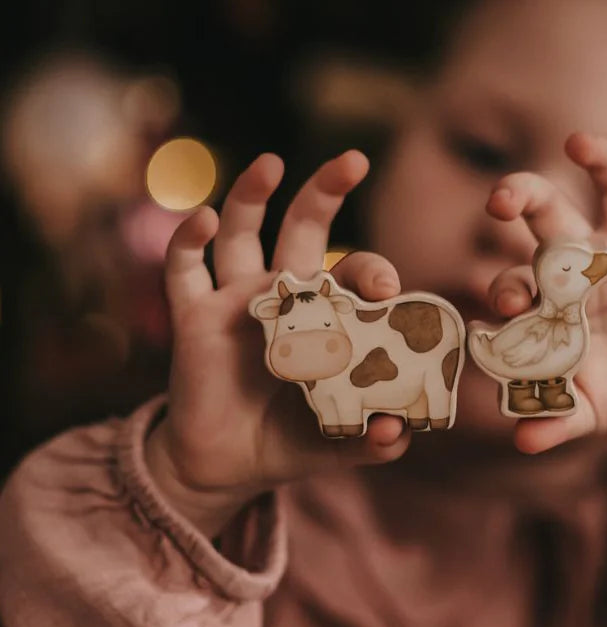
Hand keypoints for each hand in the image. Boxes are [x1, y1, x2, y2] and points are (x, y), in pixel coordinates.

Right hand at [146, 151, 410, 534]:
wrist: (225, 464)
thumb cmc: (288, 440)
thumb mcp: (336, 444)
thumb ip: (371, 442)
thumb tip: (400, 434)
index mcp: (325, 314)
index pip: (353, 273)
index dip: (372, 272)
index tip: (389, 291)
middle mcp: (282, 293)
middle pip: (303, 227)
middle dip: (326, 190)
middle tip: (353, 161)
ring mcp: (235, 298)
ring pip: (241, 232)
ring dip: (252, 194)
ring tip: (271, 163)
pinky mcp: (193, 316)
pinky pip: (184, 269)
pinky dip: (189, 240)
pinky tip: (202, 218)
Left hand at [486, 133, 606, 477]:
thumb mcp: (592, 413)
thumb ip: (558, 421)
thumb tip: (523, 441)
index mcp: (556, 297)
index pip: (519, 275)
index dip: (506, 284)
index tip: (503, 303)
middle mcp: (591, 261)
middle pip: (549, 212)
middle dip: (522, 196)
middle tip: (500, 198)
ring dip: (601, 159)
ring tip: (579, 142)